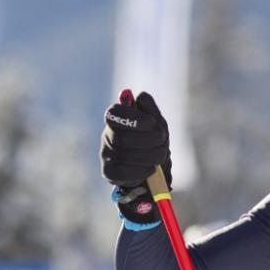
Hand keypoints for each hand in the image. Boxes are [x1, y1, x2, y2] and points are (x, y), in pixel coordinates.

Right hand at [100, 91, 170, 224]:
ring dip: (150, 156)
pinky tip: (151, 169)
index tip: (152, 123)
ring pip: (125, 155)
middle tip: (162, 141)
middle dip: (149, 140)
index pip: (114, 113)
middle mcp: (107, 136)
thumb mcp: (157, 123)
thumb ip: (149, 109)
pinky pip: (123, 172)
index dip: (134, 117)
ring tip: (161, 155)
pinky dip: (142, 170)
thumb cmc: (154, 143)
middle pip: (123, 138)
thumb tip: (140, 96)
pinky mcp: (109, 173)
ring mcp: (106, 155)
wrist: (153, 173)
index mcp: (116, 120)